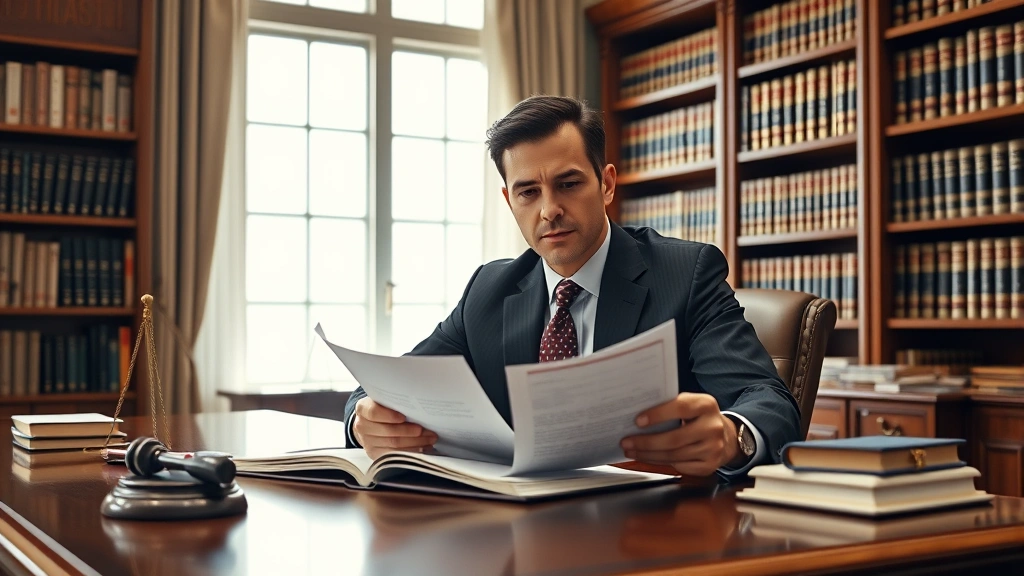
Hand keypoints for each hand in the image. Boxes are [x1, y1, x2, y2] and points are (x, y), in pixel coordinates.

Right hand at [352, 397, 437, 458]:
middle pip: (388, 431)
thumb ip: (394, 401)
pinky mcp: (374, 454)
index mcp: (363, 409)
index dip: (389, 415)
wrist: (368, 424)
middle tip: (426, 430)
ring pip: (393, 445)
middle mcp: (362, 426)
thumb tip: (418, 403)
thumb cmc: (382, 409)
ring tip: (430, 438)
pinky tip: (423, 448)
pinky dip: (411, 451)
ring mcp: (367, 442)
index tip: (404, 417)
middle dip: (410, 431)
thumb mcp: (383, 401)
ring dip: (415, 442)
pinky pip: (395, 455)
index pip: (374, 412)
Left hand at [620, 393, 740, 476]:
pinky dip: (659, 462)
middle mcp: (712, 427)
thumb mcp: (691, 404)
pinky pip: (678, 466)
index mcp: (706, 405)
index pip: (680, 408)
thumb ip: (671, 406)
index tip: (637, 421)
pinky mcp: (709, 466)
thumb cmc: (698, 417)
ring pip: (673, 455)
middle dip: (646, 442)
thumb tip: (637, 417)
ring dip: (648, 454)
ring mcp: (713, 449)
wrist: (726, 436)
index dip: (658, 415)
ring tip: (631, 451)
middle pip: (674, 439)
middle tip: (626, 442)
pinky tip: (647, 457)